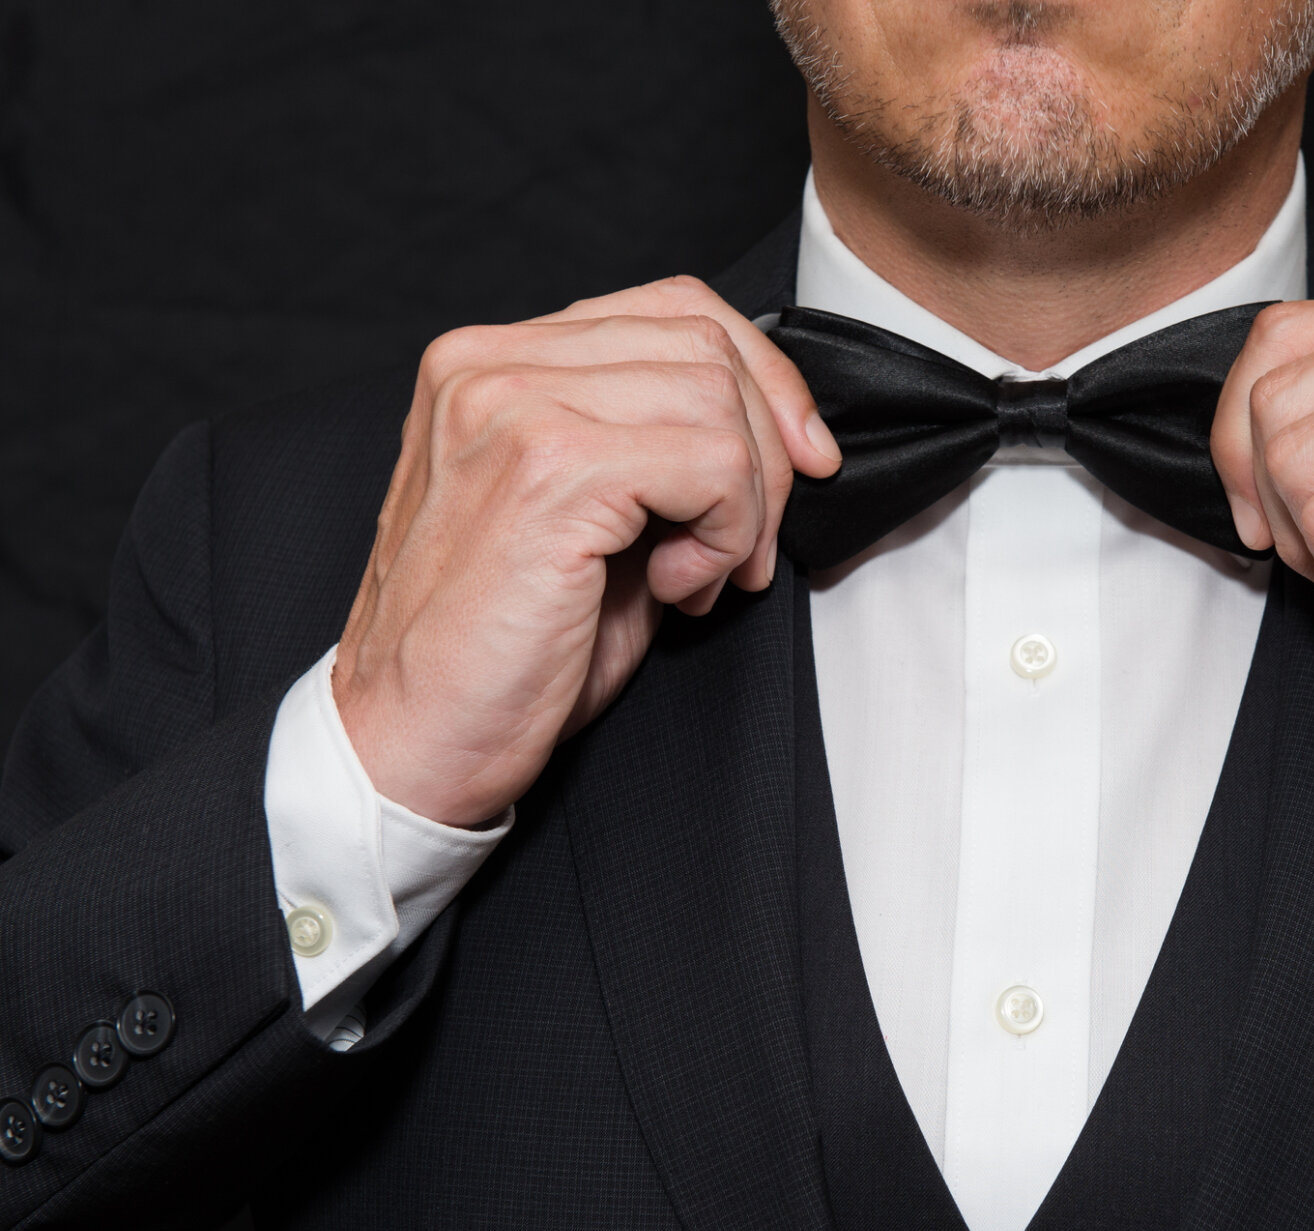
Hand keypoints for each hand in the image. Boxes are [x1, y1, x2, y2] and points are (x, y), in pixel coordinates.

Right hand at [332, 276, 839, 826]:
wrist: (411, 742)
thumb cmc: (500, 652)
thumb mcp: (593, 521)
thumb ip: (656, 448)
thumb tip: (779, 431)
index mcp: (493, 364)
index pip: (674, 307)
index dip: (763, 378)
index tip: (805, 459)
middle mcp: (490, 365)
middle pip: (707, 343)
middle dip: (767, 453)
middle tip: (746, 553)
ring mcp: (513, 408)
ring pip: (717, 399)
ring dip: (746, 504)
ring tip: (697, 577)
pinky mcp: (550, 470)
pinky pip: (713, 464)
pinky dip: (727, 533)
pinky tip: (677, 588)